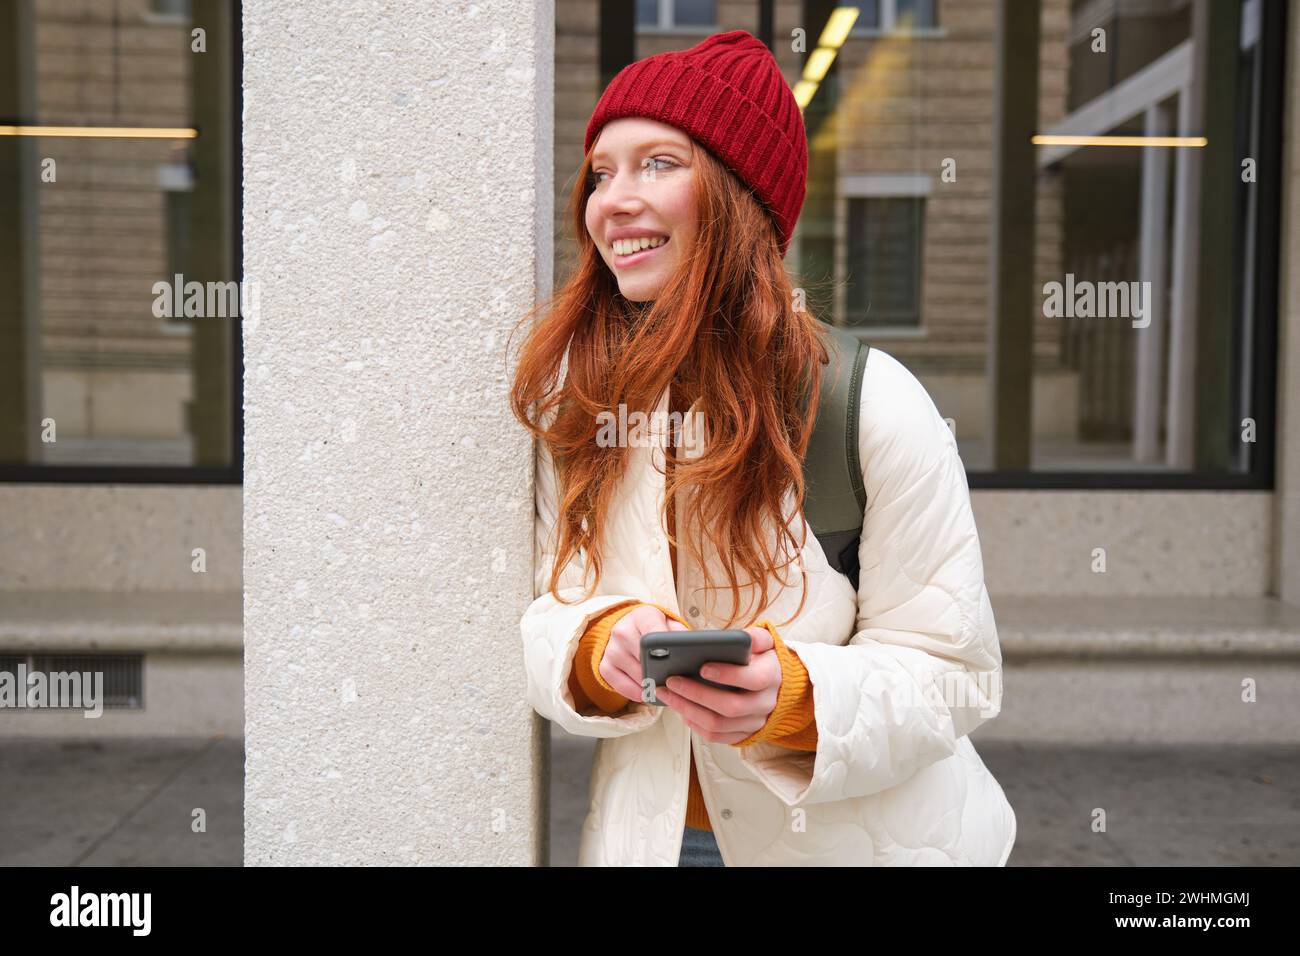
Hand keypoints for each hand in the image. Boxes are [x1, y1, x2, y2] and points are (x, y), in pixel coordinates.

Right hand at [597, 604, 690, 703]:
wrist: (630, 628)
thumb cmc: (657, 629)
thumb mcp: (671, 624)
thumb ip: (681, 635)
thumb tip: (693, 653)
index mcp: (642, 616)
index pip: (653, 631)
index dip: (664, 646)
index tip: (675, 659)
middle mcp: (622, 630)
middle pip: (644, 658)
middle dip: (661, 672)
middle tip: (676, 682)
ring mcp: (611, 649)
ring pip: (635, 675)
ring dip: (651, 685)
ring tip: (666, 689)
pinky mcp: (604, 666)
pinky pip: (620, 686)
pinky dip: (636, 693)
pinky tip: (648, 693)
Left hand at [654, 625, 781, 743]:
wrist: (777, 686)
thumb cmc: (763, 660)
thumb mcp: (765, 643)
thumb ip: (757, 637)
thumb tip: (746, 637)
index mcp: (771, 677)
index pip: (753, 679)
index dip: (728, 675)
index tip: (702, 667)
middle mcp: (765, 704)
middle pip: (730, 706)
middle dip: (697, 693)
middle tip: (672, 681)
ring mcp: (754, 722)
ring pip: (718, 724)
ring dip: (688, 710)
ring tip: (667, 694)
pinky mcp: (743, 734)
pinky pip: (716, 736)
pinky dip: (694, 724)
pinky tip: (680, 709)